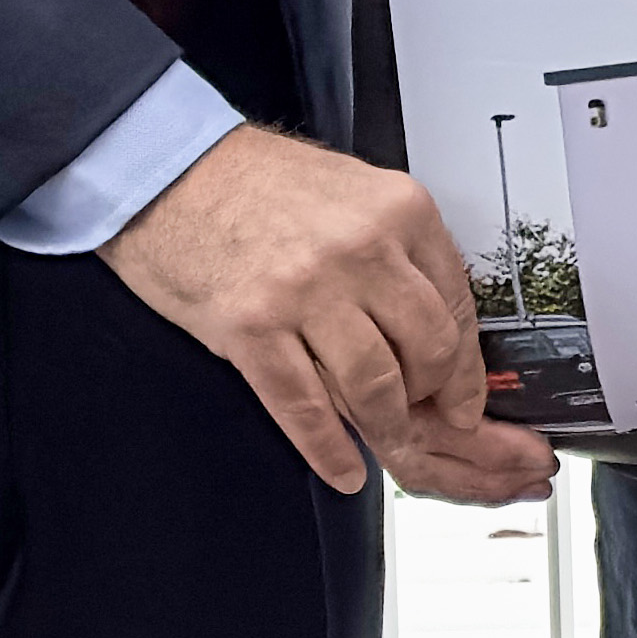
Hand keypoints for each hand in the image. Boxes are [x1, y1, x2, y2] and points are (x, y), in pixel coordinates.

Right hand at [100, 124, 557, 500]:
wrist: (169, 168)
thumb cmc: (256, 181)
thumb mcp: (355, 193)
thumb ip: (399, 252)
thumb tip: (435, 329)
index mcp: (399, 212)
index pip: (459, 308)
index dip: (467, 370)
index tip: (467, 400)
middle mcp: (361, 251)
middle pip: (429, 352)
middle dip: (433, 400)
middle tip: (427, 419)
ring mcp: (305, 292)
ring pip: (376, 387)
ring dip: (388, 428)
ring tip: (387, 443)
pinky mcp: (251, 328)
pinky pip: (305, 407)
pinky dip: (329, 450)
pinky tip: (344, 469)